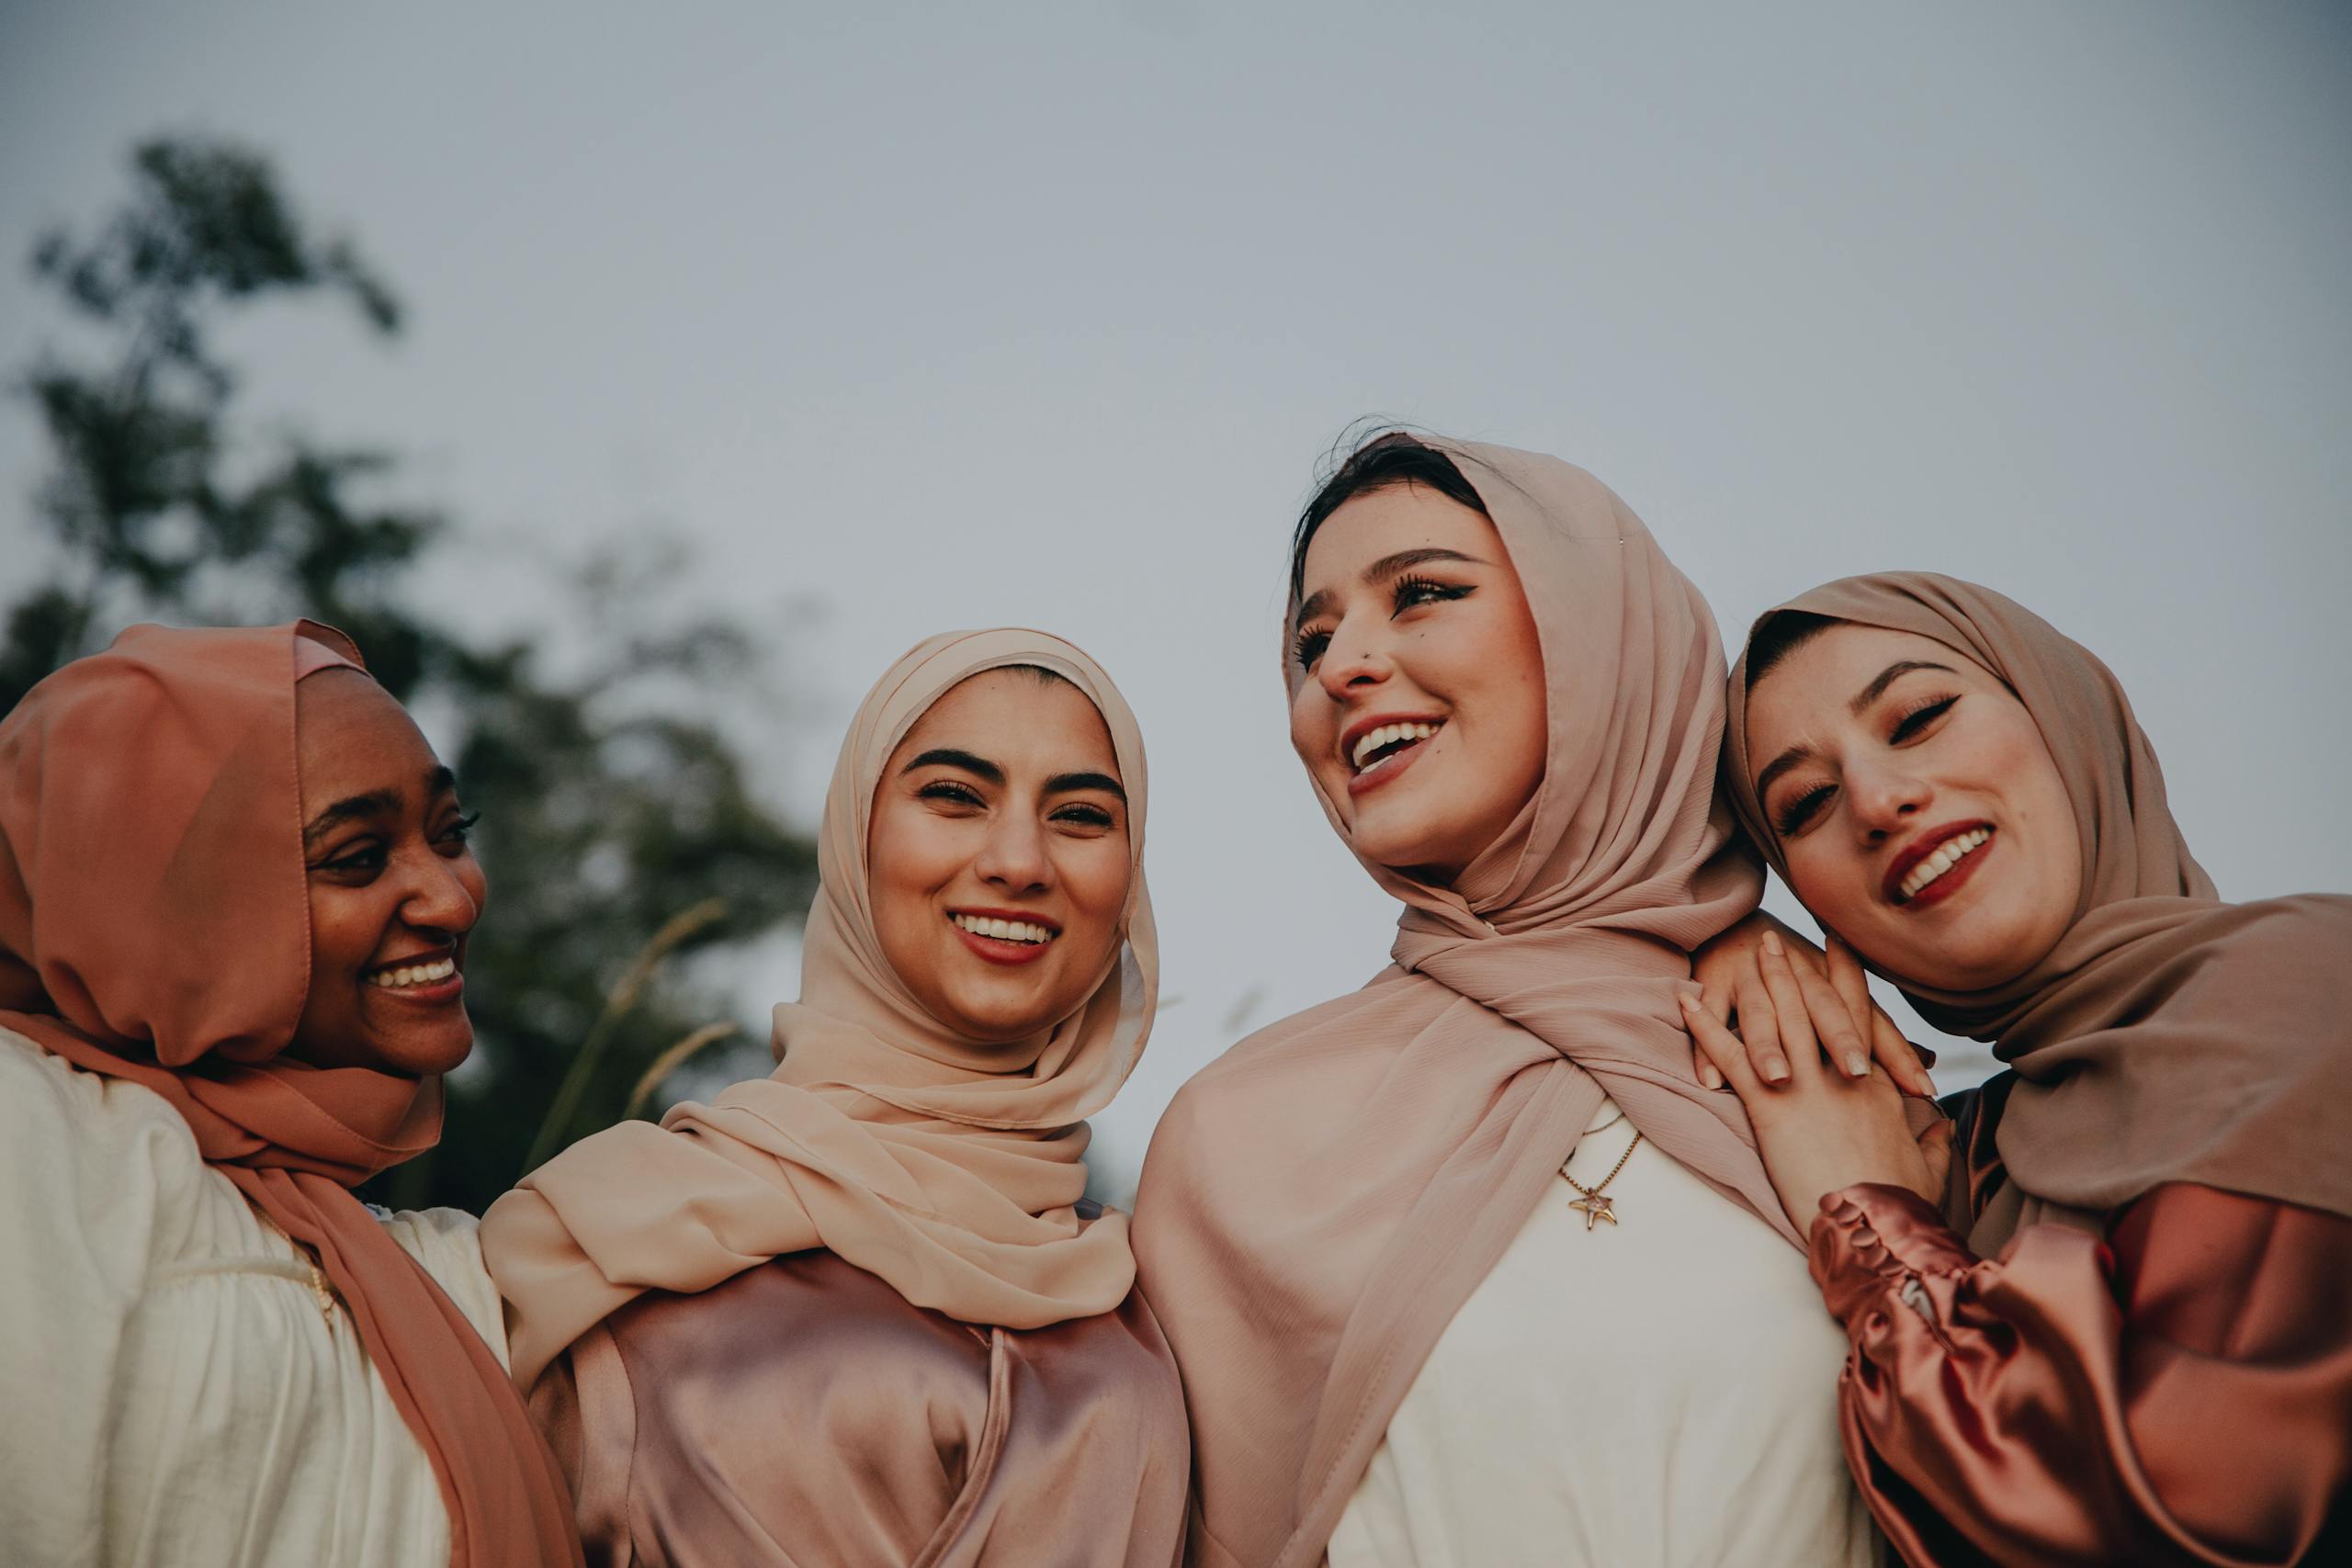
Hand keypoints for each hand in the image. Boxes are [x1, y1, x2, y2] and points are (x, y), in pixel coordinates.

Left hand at [1680, 935, 1949, 1235]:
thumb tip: (1943, 1129)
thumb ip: (1934, 1143)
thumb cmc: (1901, 1206)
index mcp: (1877, 1086)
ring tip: (1746, 949)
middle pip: (1815, 1007)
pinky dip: (1705, 1027)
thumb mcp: (1927, 1170)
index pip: (1860, 1018)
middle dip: (1796, 968)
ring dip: (1760, 981)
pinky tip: (1686, 1001)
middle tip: (1778, 936)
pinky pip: (1731, 1057)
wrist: (1878, 1230)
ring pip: (1779, 1019)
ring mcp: (1805, 1087)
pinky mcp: (1771, 1108)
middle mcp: (1841, 1075)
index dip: (1848, 979)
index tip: (1838, 945)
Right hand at [1689, 914, 1934, 1096]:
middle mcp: (1799, 978)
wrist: (1734, 922)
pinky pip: (1712, 1014)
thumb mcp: (1838, 999)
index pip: (1871, 1022)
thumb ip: (1880, 1036)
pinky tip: (1711, 1080)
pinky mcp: (1714, 982)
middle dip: (1839, 1040)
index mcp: (1833, 987)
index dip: (1896, 1053)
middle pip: (1822, 1009)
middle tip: (1855, 1076)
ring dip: (1768, 1046)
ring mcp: (1754, 979)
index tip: (1922, 1088)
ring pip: (1762, 1014)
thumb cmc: (1795, 975)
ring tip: (1778, 1079)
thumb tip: (1931, 1063)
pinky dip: (1708, 1044)